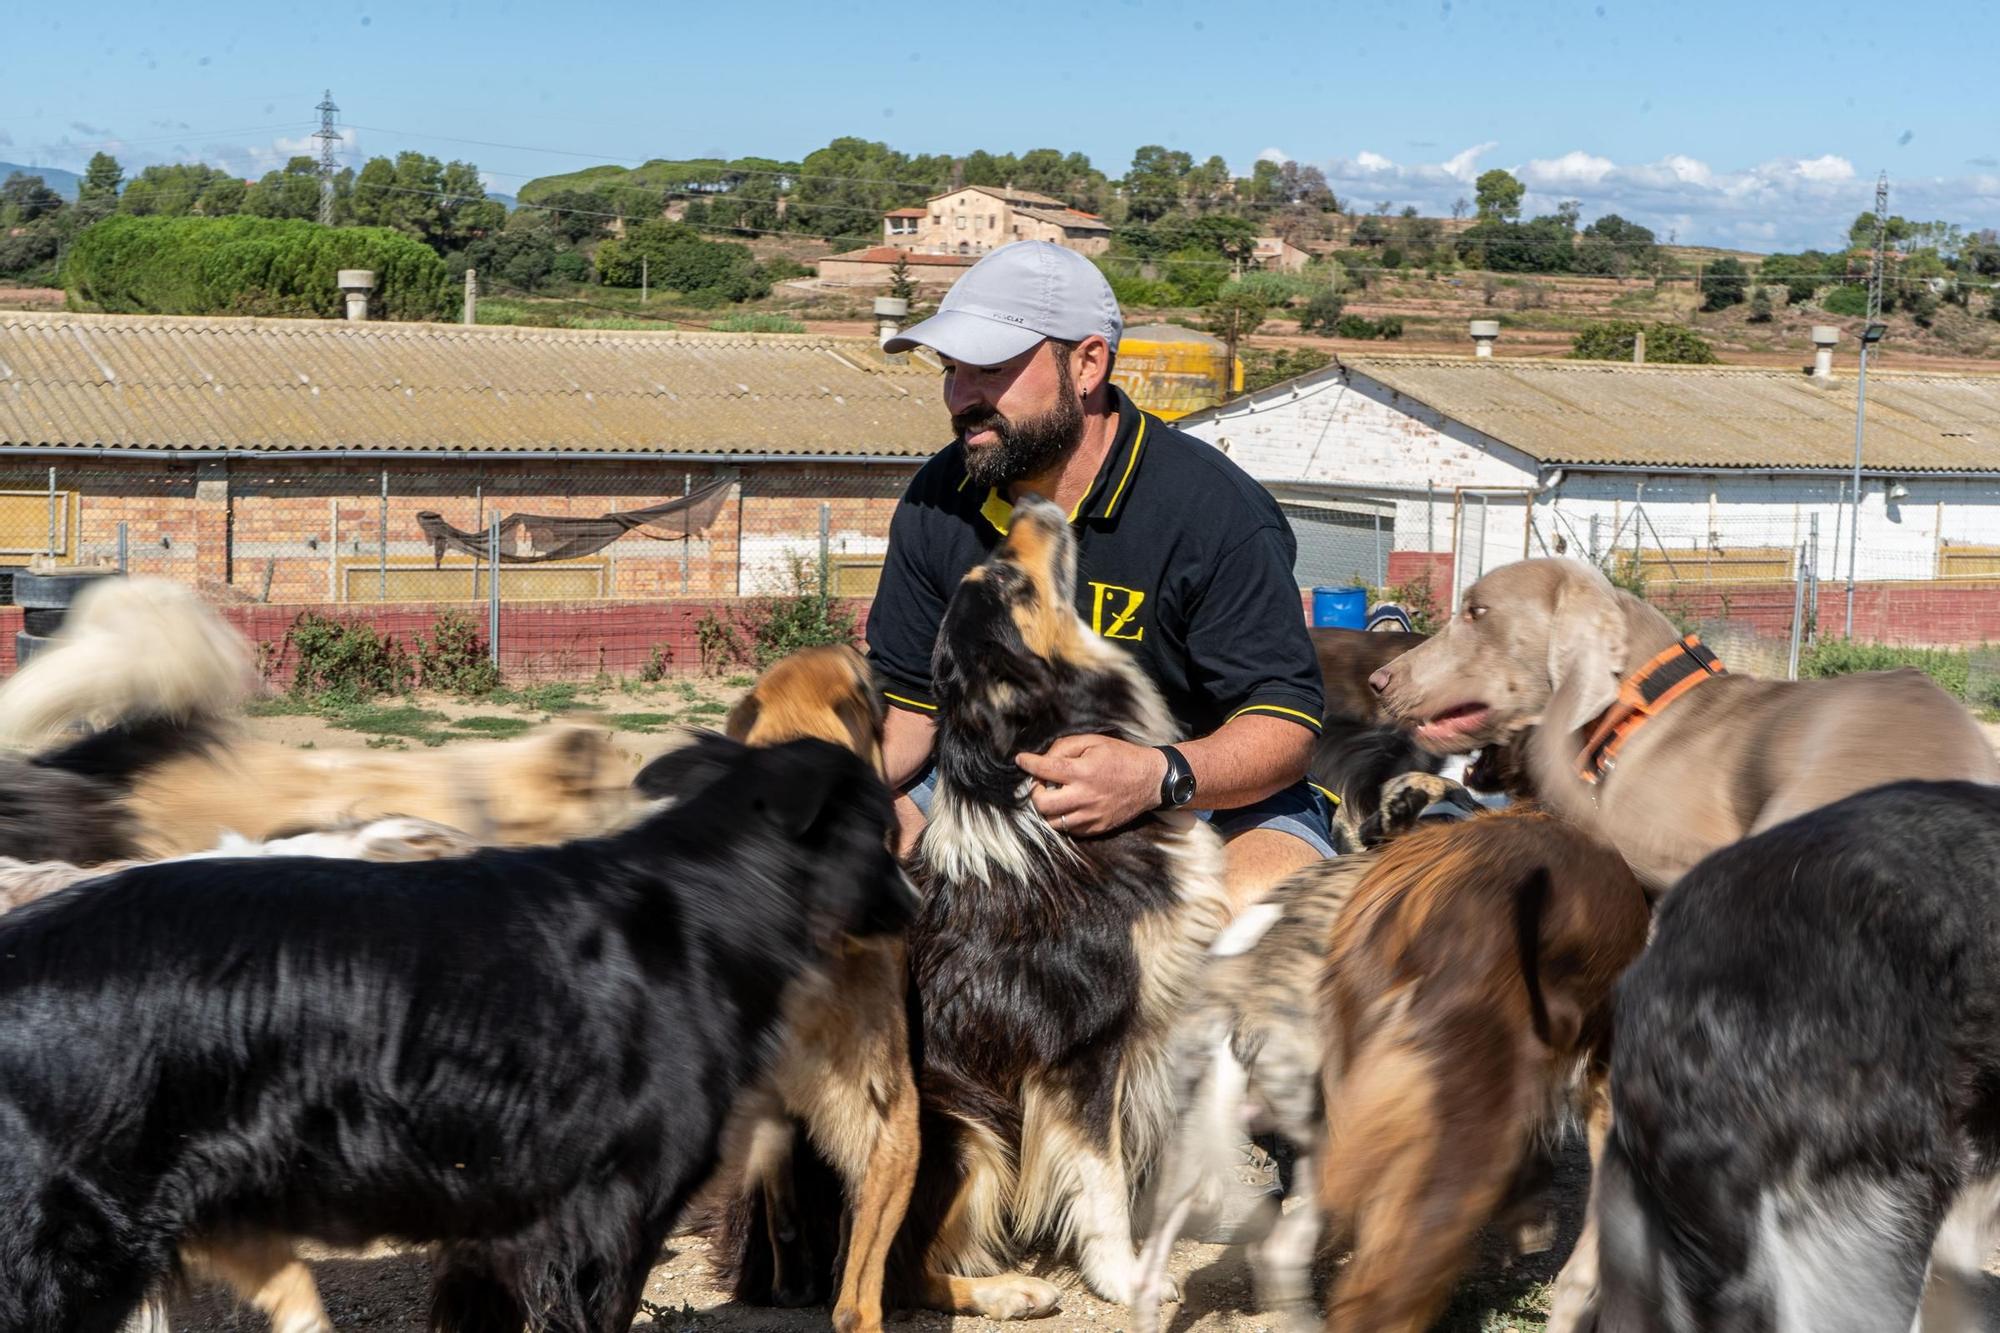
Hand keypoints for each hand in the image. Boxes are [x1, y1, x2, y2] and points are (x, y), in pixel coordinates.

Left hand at [1015, 735, 1168, 836]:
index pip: (1044, 770)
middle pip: (1042, 804)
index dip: (1028, 764)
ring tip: (1055, 796)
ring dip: (1048, 808)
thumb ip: (1065, 747)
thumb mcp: (1094, 741)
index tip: (1021, 760)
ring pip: (1053, 822)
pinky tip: (1070, 806)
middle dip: (1035, 792)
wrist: (1152, 780)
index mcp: (1083, 772)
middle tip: (1042, 783)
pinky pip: (1070, 830)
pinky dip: (1064, 819)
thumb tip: (1044, 759)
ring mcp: (1092, 816)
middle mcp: (1085, 797)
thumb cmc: (1122, 757)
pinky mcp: (1098, 828)